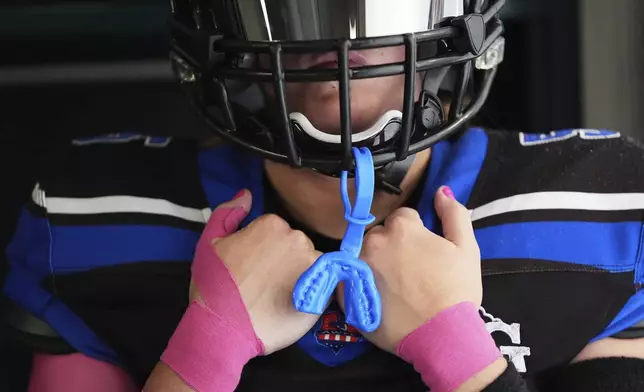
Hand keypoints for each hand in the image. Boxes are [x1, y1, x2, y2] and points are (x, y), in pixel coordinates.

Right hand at [190, 190, 322, 353]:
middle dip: (285, 260)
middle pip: (297, 246)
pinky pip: (323, 286)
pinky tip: (293, 305)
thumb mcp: (209, 243)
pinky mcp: (324, 291)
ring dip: (300, 276)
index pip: (277, 231)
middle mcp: (298, 239)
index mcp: (273, 224)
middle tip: (266, 283)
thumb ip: (228, 213)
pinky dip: (312, 293)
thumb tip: (246, 194)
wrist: (225, 328)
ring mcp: (313, 265)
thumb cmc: (214, 286)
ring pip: (311, 265)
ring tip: (279, 297)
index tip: (255, 266)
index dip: (265, 250)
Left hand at [337, 186, 480, 352]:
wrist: (441, 337)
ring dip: (375, 263)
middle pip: (380, 235)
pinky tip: (380, 297)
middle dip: (393, 245)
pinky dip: (361, 283)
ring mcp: (356, 268)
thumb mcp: (467, 248)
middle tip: (411, 270)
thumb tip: (441, 190)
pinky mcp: (346, 292)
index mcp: (400, 228)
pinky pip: (351, 278)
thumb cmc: (456, 291)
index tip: (424, 252)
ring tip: (395, 286)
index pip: (403, 218)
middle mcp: (373, 242)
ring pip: (364, 255)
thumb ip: (454, 214)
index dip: (416, 233)